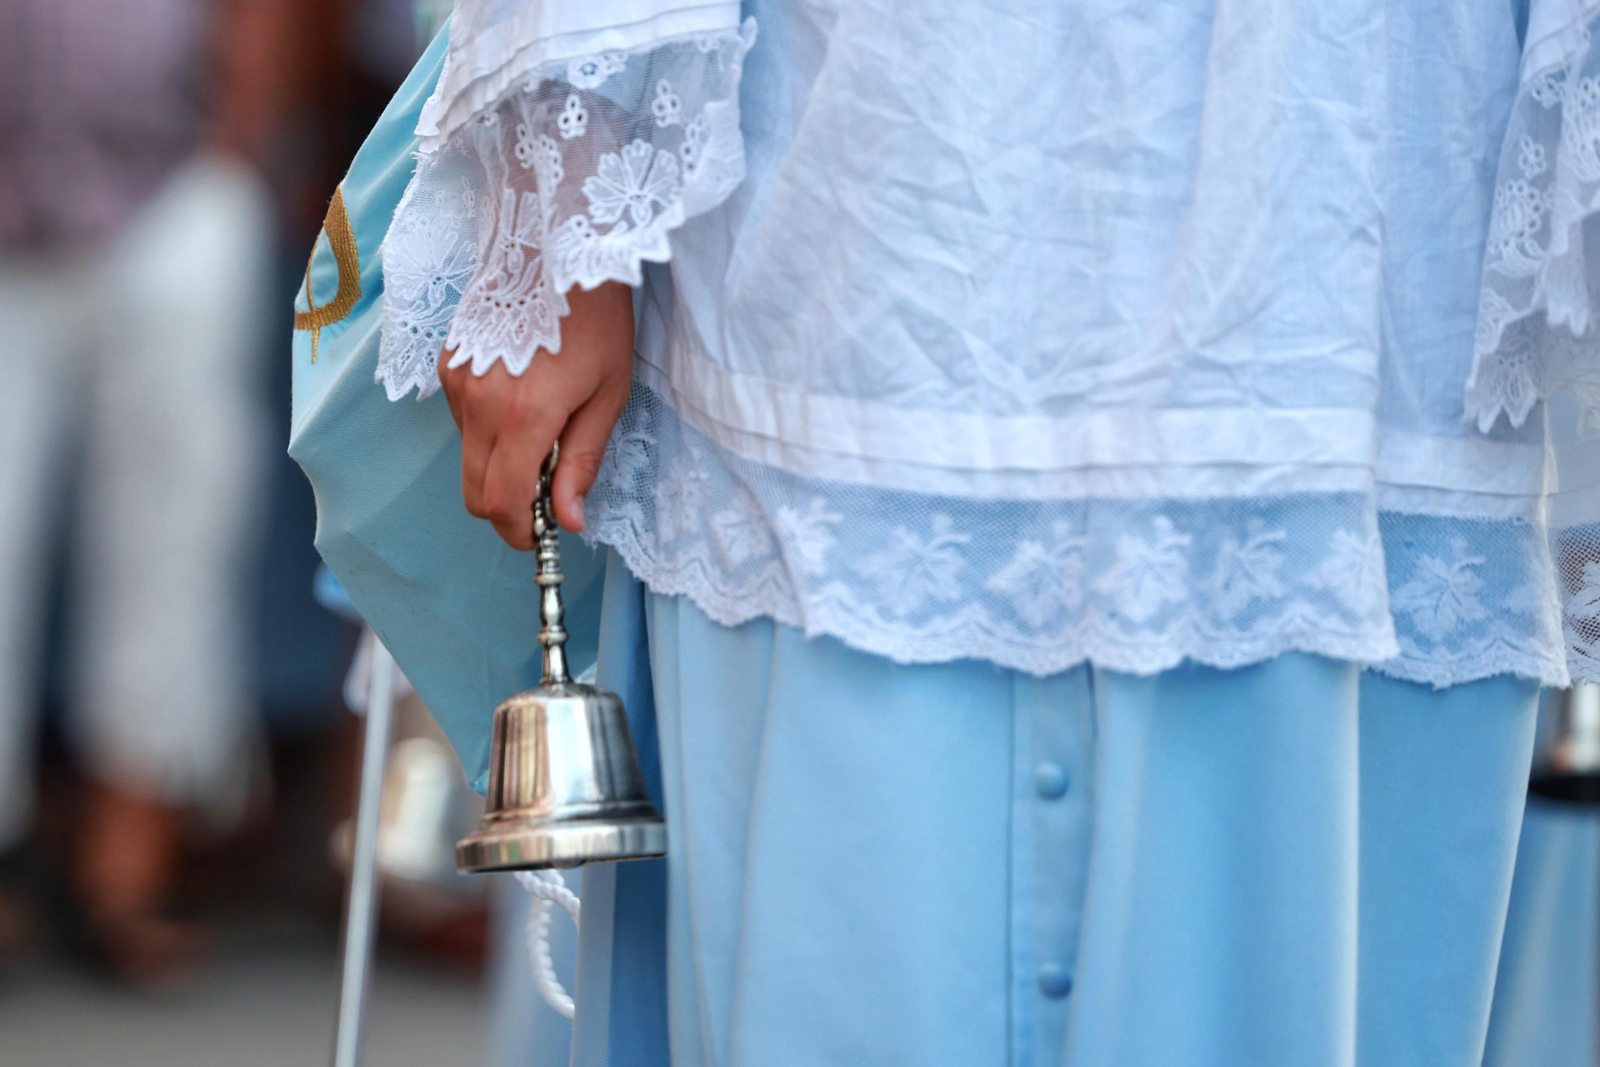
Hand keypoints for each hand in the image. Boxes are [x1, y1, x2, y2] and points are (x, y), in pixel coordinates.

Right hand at [438, 281, 633, 548]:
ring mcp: (457, 382)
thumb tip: (568, 521)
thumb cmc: (597, 321)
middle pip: (474, 492)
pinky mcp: (448, 365)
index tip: (541, 535)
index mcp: (523, 416)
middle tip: (547, 490)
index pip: (502, 503)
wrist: (558, 249)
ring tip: (542, 427)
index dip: (520, 533)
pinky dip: (488, 429)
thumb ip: (582, 462)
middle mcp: (479, 403)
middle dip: (507, 507)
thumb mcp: (608, 396)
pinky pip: (462, 422)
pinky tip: (521, 395)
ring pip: (468, 458)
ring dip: (500, 464)